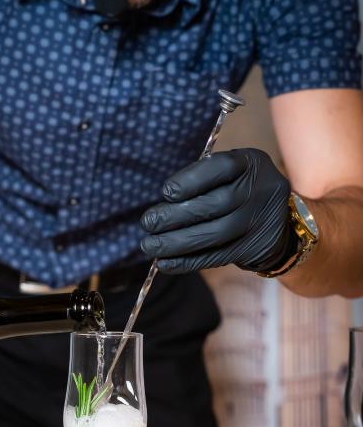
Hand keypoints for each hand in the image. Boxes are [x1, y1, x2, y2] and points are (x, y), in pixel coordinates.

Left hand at [140, 148, 297, 274]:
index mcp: (249, 163)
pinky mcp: (252, 248)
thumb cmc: (238, 188)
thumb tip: (164, 204)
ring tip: (150, 245)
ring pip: (214, 235)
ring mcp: (257, 222)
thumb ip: (203, 179)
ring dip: (176, 243)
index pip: (220, 168)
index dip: (191, 180)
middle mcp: (258, 191)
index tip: (166, 193)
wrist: (278, 218)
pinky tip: (165, 263)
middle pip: (215, 205)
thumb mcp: (230, 171)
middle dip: (175, 216)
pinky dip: (188, 261)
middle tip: (148, 223)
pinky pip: (216, 257)